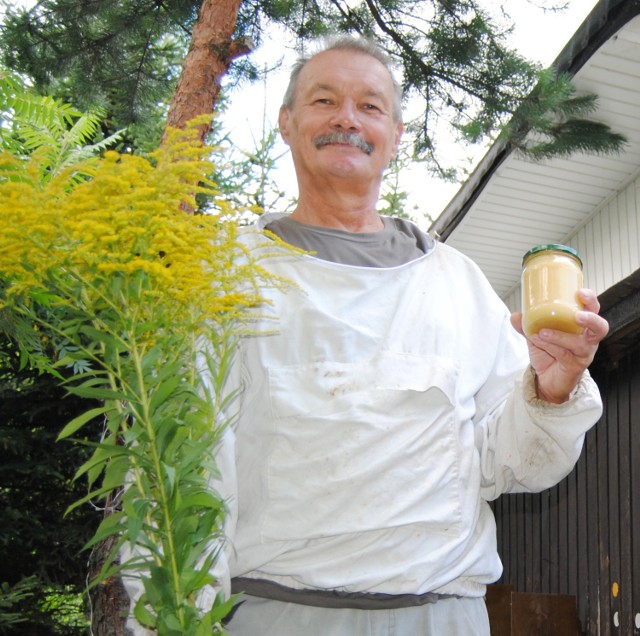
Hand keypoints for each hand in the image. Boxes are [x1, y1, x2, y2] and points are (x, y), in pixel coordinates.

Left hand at [510, 289, 608, 403]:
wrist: (546, 380)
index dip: (591, 301)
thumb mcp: (536, 336)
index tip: (581, 292)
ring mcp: (583, 354)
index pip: (593, 310)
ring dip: (560, 336)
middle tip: (577, 315)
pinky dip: (549, 346)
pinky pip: (564, 355)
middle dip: (591, 319)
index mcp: (581, 326)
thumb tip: (515, 315)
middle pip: (600, 327)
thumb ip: (526, 326)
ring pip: (580, 343)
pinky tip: (537, 340)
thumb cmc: (548, 354)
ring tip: (542, 332)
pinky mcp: (575, 366)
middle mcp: (588, 339)